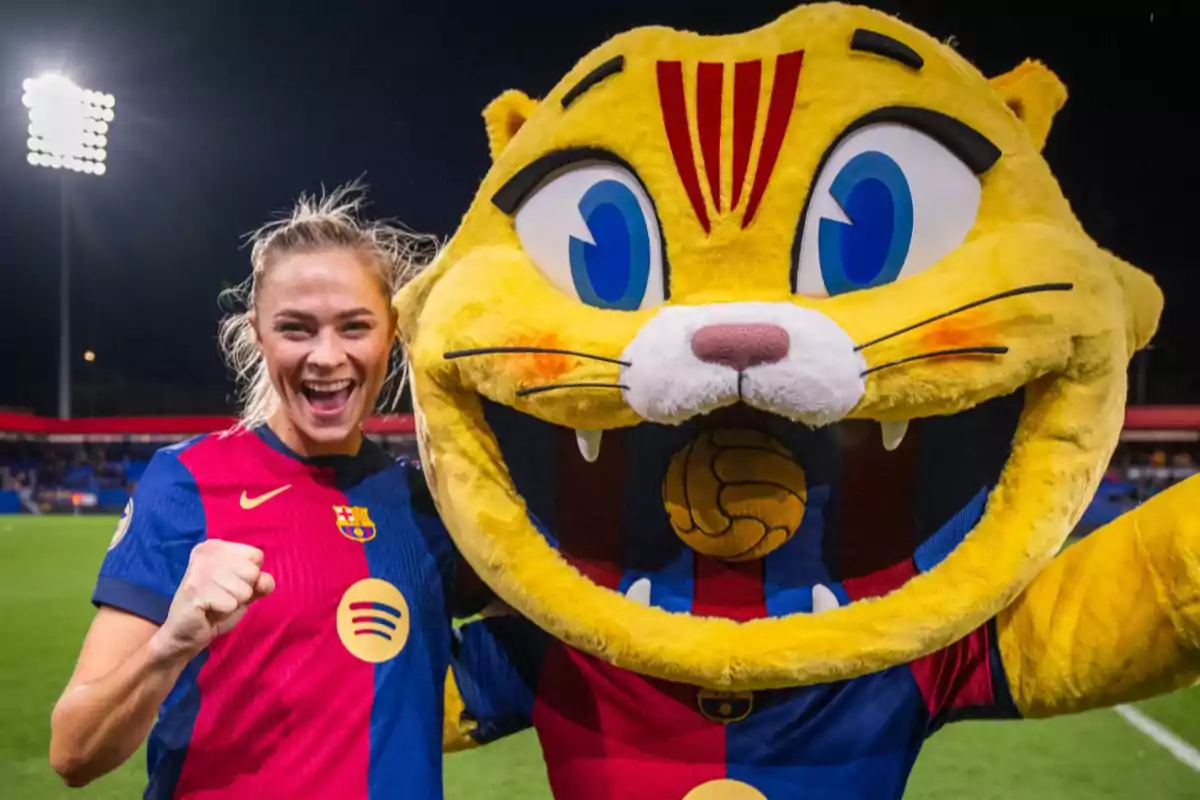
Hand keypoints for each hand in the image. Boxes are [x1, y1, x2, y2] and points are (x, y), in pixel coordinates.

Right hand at [150, 540, 274, 662]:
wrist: (186, 632)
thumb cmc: (217, 607)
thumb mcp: (245, 591)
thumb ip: (261, 582)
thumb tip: (264, 581)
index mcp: (217, 546)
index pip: (256, 555)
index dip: (250, 576)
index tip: (230, 583)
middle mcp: (206, 552)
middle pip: (252, 572)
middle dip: (242, 591)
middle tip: (221, 596)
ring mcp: (199, 569)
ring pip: (243, 589)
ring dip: (233, 603)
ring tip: (215, 603)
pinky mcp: (194, 589)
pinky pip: (231, 603)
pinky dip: (224, 611)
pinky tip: (208, 609)